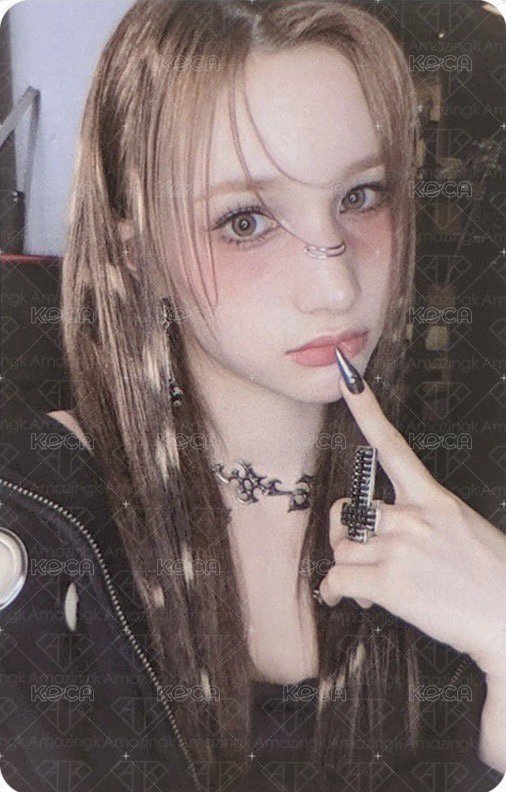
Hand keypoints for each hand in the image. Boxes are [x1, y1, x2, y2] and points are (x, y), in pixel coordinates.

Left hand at [318, 372, 505, 675]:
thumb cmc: (492, 578)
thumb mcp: (463, 529)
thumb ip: (424, 521)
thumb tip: (393, 532)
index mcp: (433, 498)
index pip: (392, 445)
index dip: (366, 410)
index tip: (348, 379)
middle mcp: (411, 517)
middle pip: (348, 512)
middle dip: (348, 533)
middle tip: (363, 554)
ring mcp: (398, 548)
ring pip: (341, 547)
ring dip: (348, 567)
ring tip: (367, 587)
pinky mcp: (387, 583)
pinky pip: (336, 578)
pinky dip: (333, 592)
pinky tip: (344, 599)